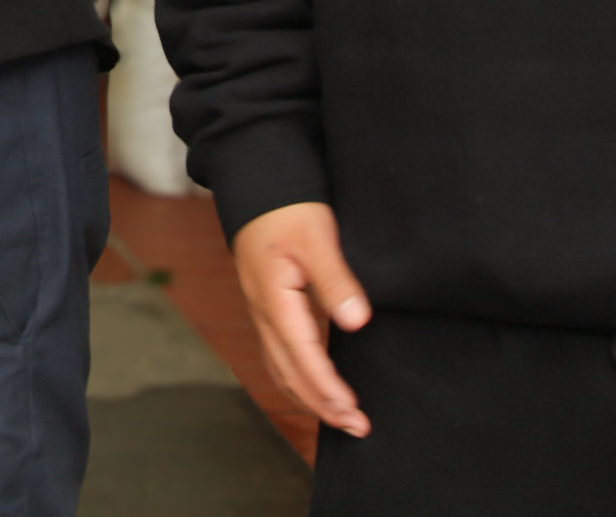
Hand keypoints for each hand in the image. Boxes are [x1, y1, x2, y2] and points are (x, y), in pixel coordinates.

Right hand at [232, 201, 371, 438]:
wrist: (259, 188)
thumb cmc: (288, 209)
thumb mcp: (317, 238)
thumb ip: (336, 281)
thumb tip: (356, 321)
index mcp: (273, 298)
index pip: (302, 356)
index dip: (327, 388)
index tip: (352, 410)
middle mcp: (262, 311)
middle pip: (287, 372)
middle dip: (320, 404)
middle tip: (356, 427)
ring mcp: (261, 311)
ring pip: (280, 368)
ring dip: (309, 396)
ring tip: (340, 417)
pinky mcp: (267, 307)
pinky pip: (278, 354)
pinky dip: (298, 379)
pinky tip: (316, 386)